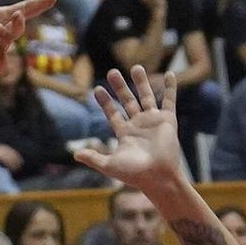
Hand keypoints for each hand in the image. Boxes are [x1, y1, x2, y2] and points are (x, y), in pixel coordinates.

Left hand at [72, 67, 185, 188]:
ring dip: (141, 83)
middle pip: (128, 101)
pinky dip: (170, 88)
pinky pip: (169, 101)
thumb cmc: (135, 175)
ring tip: (136, 67)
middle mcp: (139, 125)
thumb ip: (94, 158)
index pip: (113, 114)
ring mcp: (153, 121)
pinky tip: (169, 74)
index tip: (97, 89)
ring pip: (146, 97)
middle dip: (120, 87)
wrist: (158, 177)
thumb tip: (75, 155)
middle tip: (112, 72)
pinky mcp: (168, 121)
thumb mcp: (109, 165)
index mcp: (125, 134)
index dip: (105, 102)